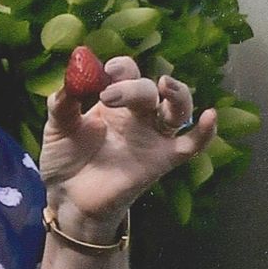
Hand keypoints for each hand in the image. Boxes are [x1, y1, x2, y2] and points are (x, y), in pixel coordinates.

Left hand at [39, 57, 216, 236]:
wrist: (69, 200)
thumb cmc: (66, 161)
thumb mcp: (57, 129)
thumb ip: (62, 103)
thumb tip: (71, 77)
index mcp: (113, 101)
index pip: (127, 72)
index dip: (120, 68)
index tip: (105, 72)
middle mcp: (137, 115)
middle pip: (149, 89)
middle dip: (132, 87)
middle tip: (108, 96)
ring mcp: (152, 136)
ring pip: (178, 108)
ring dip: (178, 93)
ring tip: (166, 84)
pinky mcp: (162, 160)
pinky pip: (191, 144)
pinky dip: (205, 132)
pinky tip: (209, 116)